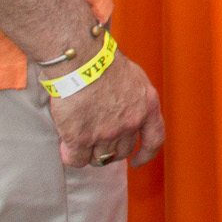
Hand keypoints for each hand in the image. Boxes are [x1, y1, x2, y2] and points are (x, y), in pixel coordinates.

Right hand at [49, 54, 165, 168]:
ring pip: (98, 158)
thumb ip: (133, 100)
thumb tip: (123, 112)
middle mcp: (131, 122)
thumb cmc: (103, 61)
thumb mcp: (134, 78)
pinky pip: (77, 160)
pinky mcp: (82, 138)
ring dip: (88, 152)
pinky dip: (70, 155)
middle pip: (121, 152)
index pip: (155, 139)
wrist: (82, 60)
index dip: (146, 154)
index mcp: (147, 105)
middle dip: (108, 150)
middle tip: (93, 140)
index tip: (137, 161)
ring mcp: (107, 132)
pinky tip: (66, 145)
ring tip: (77, 136)